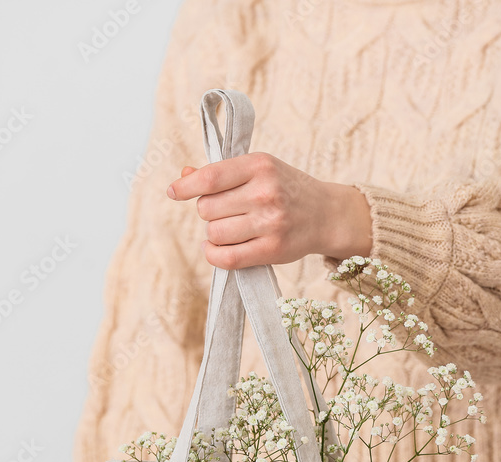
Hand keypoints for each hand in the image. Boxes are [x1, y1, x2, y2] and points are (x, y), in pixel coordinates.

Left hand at [165, 152, 372, 268]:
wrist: (326, 214)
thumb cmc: (286, 189)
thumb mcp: (259, 170)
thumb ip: (221, 173)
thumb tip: (184, 175)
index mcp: (259, 165)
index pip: (210, 177)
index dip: (186, 187)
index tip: (174, 192)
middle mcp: (265, 192)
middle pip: (207, 208)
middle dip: (208, 211)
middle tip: (226, 211)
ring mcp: (270, 222)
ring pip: (214, 233)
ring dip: (214, 234)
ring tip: (230, 229)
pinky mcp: (273, 249)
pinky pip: (226, 257)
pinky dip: (214, 255)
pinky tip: (216, 249)